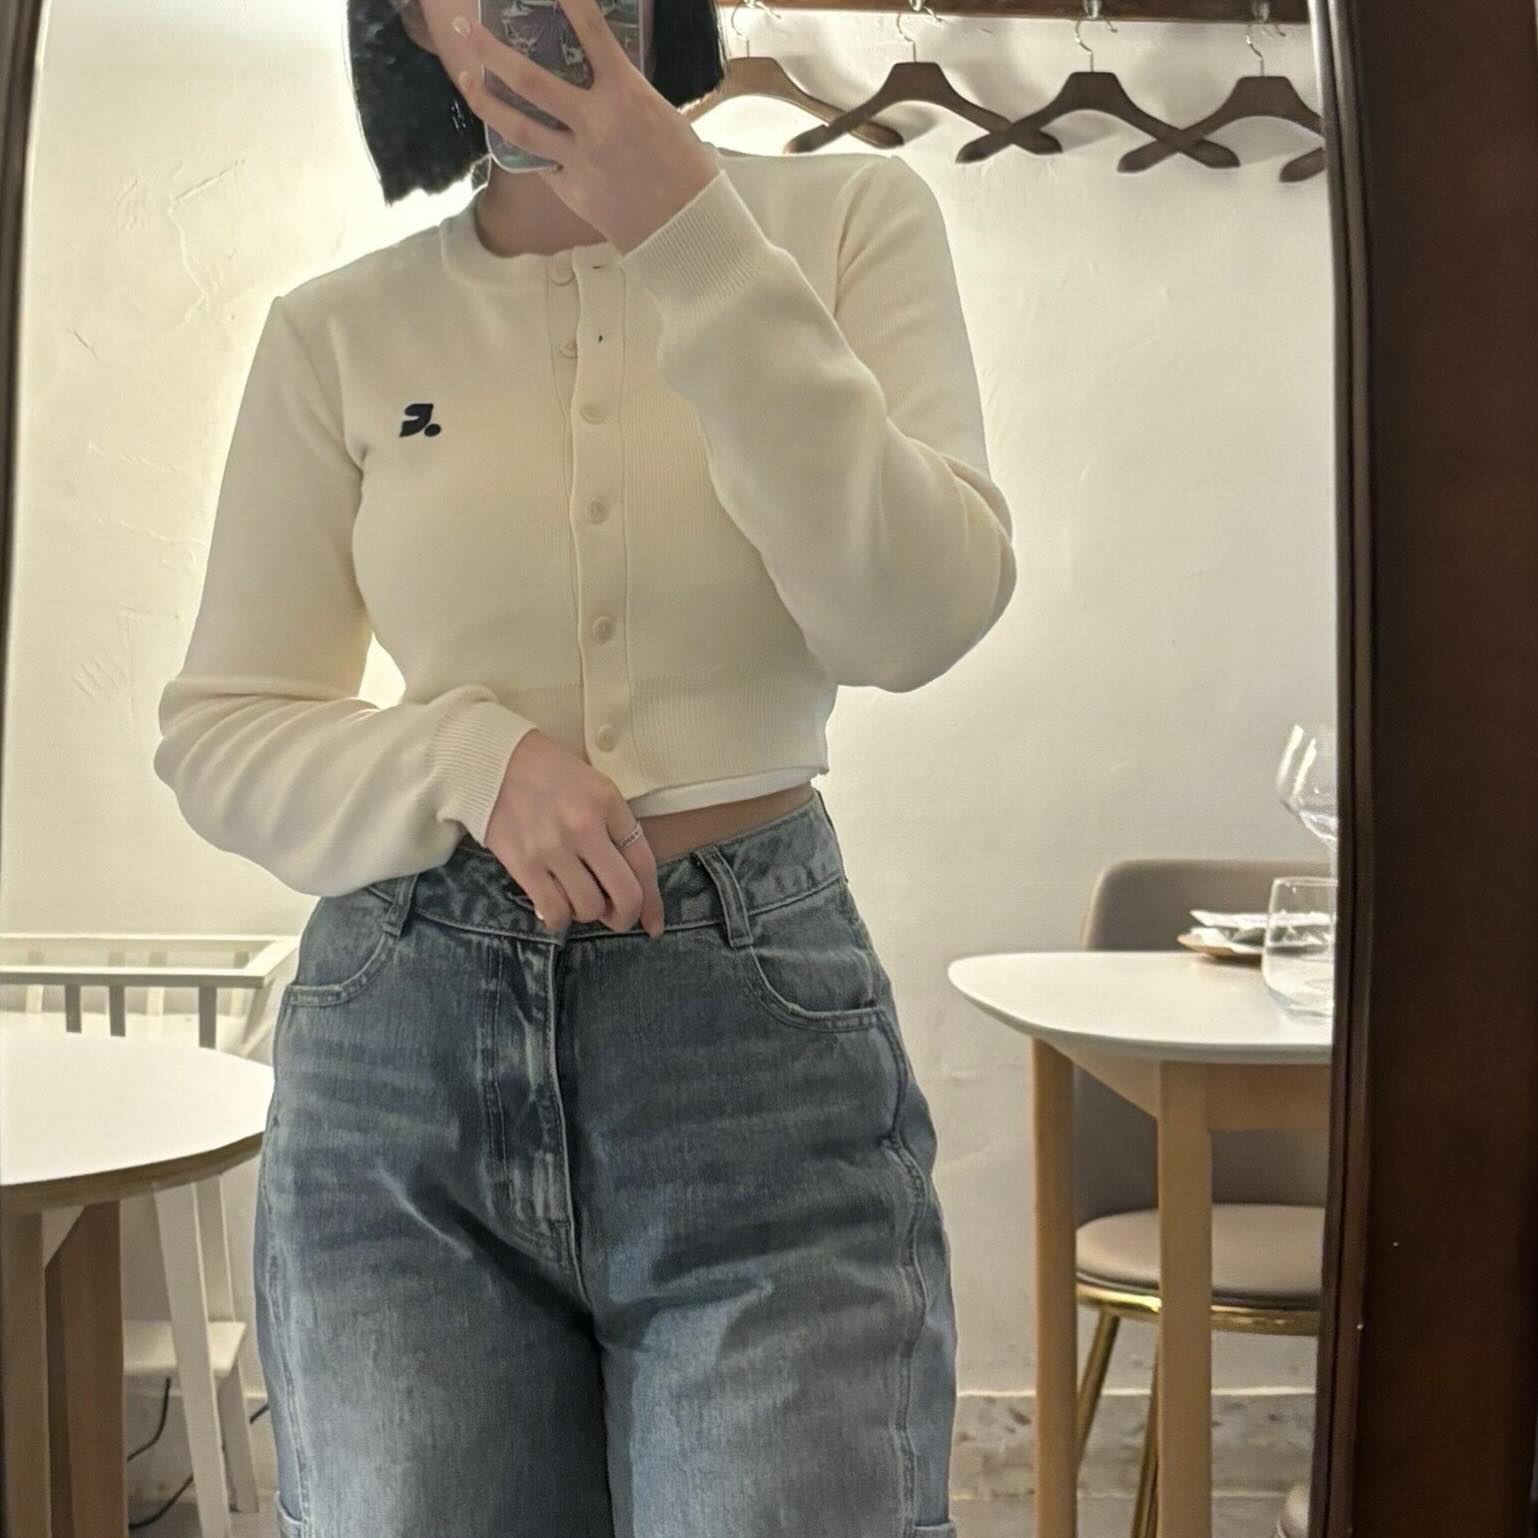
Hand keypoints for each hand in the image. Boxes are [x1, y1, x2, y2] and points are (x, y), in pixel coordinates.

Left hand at [450, 4, 719, 253]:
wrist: (685, 226)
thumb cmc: (684, 167)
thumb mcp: (660, 114)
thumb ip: (623, 93)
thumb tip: (597, 75)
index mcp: (627, 93)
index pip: (591, 31)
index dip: (568, 0)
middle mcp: (596, 121)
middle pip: (528, 79)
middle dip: (490, 50)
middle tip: (465, 28)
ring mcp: (579, 158)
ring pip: (518, 126)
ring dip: (485, 99)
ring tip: (465, 78)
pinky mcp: (571, 189)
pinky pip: (540, 162)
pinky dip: (526, 146)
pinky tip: (510, 131)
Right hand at [484, 730, 663, 938]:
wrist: (490, 761)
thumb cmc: (546, 771)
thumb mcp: (594, 785)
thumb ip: (614, 825)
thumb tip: (629, 876)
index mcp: (607, 803)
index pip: (643, 862)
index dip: (652, 901)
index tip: (653, 921)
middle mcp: (584, 827)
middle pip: (625, 894)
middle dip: (626, 917)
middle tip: (617, 918)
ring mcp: (553, 848)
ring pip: (589, 907)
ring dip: (588, 912)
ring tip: (578, 898)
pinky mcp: (523, 864)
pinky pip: (553, 911)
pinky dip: (560, 917)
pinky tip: (557, 905)